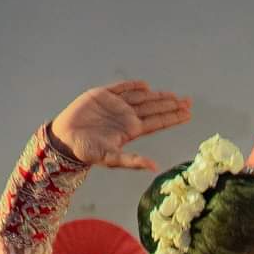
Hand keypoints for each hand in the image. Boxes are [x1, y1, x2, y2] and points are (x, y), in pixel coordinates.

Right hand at [51, 81, 191, 170]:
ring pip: (141, 98)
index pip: (157, 122)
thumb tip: (154, 168)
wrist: (65, 139)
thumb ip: (133, 161)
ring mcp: (115, 105)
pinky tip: (145, 85)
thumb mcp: (111, 158)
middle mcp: (126, 117)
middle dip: (170, 105)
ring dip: (156, 96)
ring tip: (172, 95)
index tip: (188, 113)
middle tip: (188, 102)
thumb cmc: (87, 152)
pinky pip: (121, 88)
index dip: (172, 117)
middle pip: (153, 109)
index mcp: (130, 130)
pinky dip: (132, 86)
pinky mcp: (102, 95)